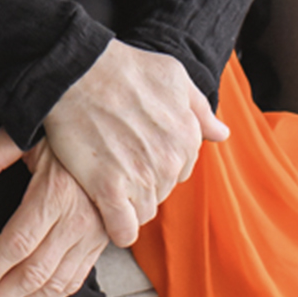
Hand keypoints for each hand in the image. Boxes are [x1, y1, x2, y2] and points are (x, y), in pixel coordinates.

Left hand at [0, 129, 108, 296]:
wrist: (117, 136)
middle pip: (33, 274)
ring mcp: (92, 237)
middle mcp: (78, 221)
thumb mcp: (28, 131)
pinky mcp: (98, 245)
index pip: (17, 244)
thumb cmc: (66, 131)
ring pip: (53, 287)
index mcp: (57, 193)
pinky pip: (72, 284)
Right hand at [42, 40, 228, 247]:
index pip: (181, 168)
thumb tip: (220, 133)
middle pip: (162, 190)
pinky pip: (123, 230)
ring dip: (128, 200)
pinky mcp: (109, 190)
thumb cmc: (123, 67)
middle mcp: (169, 161)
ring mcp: (140, 177)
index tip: (137, 147)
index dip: (157, 159)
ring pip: (144, 210)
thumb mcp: (172, 75)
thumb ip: (199, 109)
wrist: (76, 71)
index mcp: (187, 136)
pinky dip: (117, 227)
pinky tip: (105, 209)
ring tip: (107, 174)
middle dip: (143, 179)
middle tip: (118, 155)